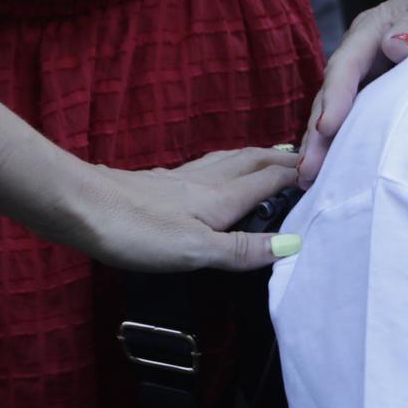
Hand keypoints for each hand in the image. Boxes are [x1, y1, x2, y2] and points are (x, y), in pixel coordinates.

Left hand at [72, 146, 302, 271]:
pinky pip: (205, 167)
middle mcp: (206, 180)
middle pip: (252, 161)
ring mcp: (180, 178)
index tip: (326, 170)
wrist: (81, 207)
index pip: (270, 180)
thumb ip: (242, 248)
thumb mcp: (195, 250)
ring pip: (228, 160)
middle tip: (305, 158)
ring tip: (269, 157)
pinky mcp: (159, 183)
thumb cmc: (137, 231)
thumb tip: (294, 244)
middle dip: (281, 159)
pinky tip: (211, 173)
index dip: (297, 176)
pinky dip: (225, 165)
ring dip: (255, 157)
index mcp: (222, 196)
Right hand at [297, 0, 407, 186]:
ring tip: (310, 180)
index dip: (335, 96)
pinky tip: (335, 173)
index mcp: (371, 29)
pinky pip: (356, 121)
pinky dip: (343, 145)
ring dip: (324, 145)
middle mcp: (362, 55)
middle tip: (308, 169)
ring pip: (338, 112)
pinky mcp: (378, 97)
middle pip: (332, 94)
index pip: (346, 65)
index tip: (328, 126)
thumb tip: (393, 46)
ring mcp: (368, 78)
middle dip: (318, 133)